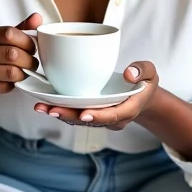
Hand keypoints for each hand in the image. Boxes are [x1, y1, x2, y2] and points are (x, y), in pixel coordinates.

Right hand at [0, 13, 41, 100]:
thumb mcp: (4, 40)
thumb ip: (21, 28)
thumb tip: (37, 17)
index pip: (9, 34)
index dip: (26, 41)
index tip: (33, 47)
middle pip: (11, 54)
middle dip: (28, 60)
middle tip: (33, 63)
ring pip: (10, 71)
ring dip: (23, 73)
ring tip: (25, 72)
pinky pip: (5, 86)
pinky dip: (13, 85)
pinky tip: (12, 81)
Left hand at [34, 61, 158, 129]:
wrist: (141, 94)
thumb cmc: (145, 82)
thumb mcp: (150, 73)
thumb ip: (143, 70)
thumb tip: (129, 73)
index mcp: (127, 110)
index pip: (112, 116)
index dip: (98, 116)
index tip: (84, 114)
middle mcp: (111, 117)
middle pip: (90, 121)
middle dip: (70, 116)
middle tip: (51, 110)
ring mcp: (100, 116)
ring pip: (79, 119)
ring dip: (60, 114)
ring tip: (41, 107)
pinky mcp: (91, 111)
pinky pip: (75, 113)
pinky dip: (61, 109)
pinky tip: (45, 103)